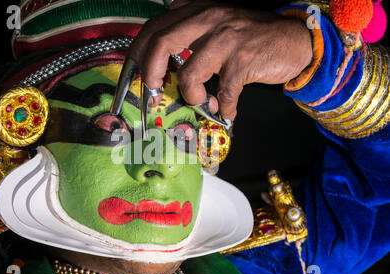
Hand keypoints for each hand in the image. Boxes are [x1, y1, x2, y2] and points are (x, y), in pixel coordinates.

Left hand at [128, 0, 312, 119]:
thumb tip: (160, 66)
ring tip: (204, 100)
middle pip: (162, 43)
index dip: (137, 54)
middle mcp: (209, 19)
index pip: (154, 28)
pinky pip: (224, 92)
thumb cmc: (250, 37)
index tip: (132, 78)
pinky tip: (227, 110)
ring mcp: (227, 39)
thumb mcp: (216, 24)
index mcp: (197, 10)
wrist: (293, 39)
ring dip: (193, 96)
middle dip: (150, 74)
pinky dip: (224, 108)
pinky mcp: (244, 60)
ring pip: (190, 73)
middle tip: (154, 92)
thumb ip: (189, 35)